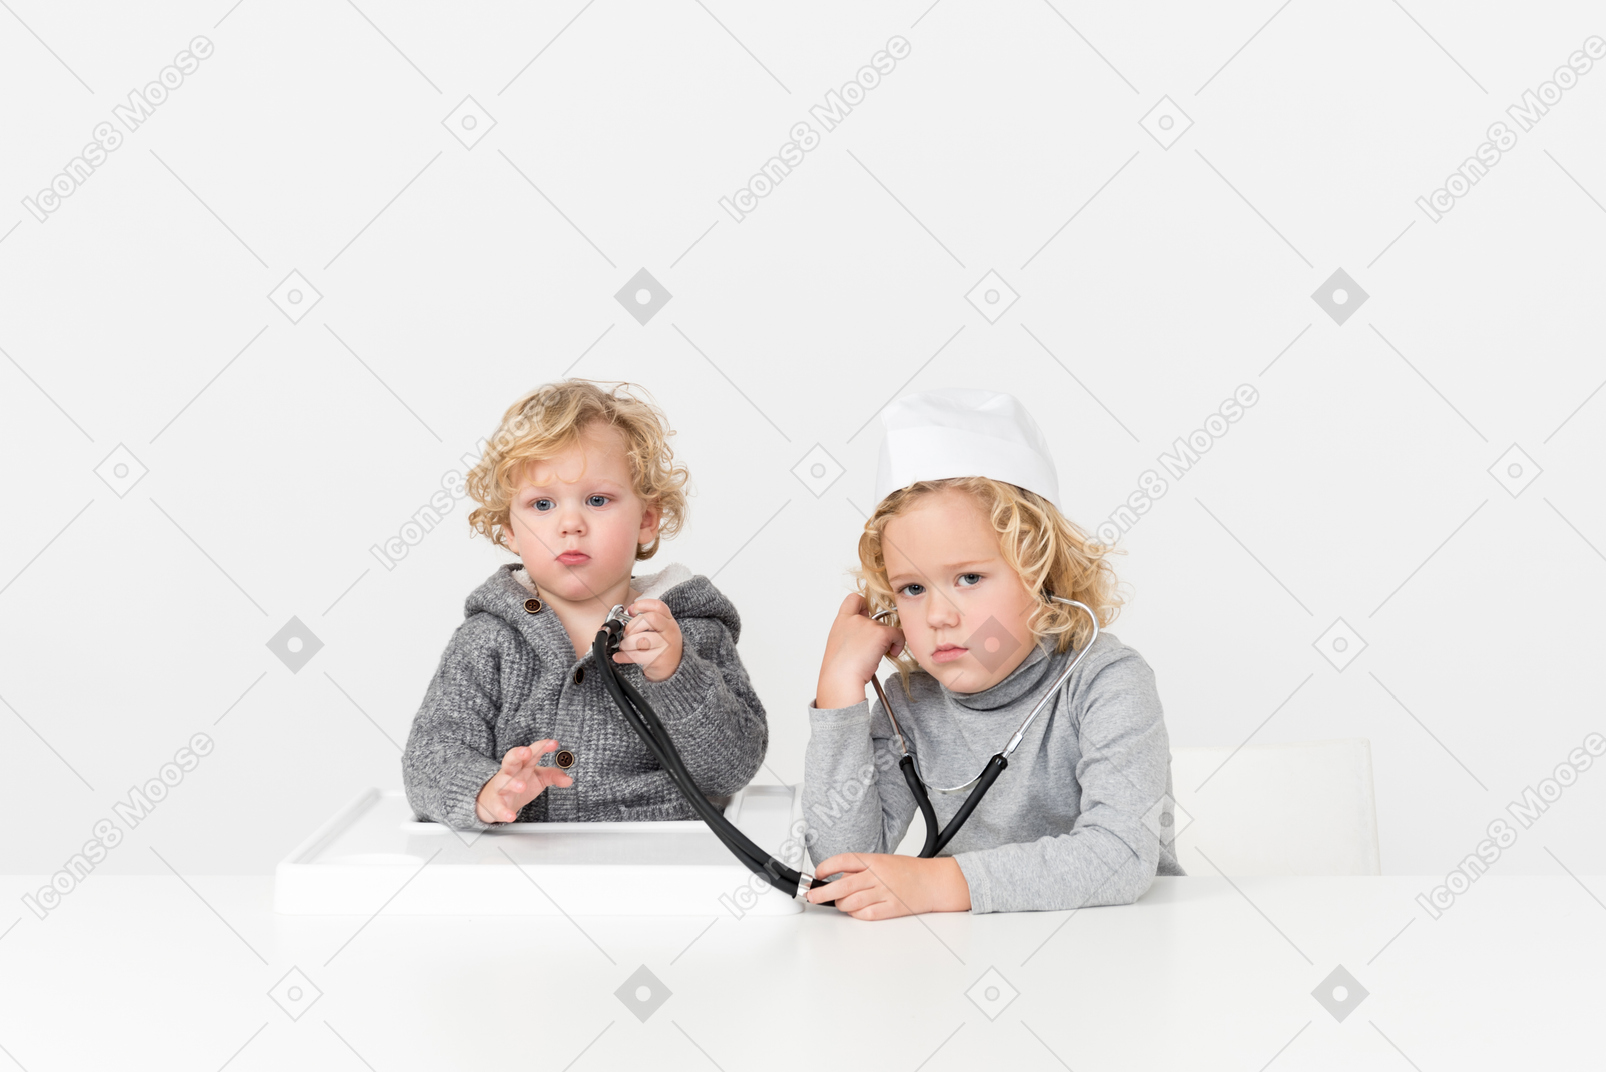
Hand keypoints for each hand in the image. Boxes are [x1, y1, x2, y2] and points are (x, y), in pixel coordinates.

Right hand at [475, 740, 573, 822]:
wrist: (493, 800)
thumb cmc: (518, 783)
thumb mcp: (538, 777)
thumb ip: (553, 775)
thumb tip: (568, 780)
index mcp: (522, 765)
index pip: (531, 752)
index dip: (541, 747)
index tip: (553, 743)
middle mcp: (510, 773)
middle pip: (510, 759)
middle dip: (517, 754)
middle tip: (526, 752)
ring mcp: (501, 787)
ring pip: (503, 782)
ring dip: (512, 783)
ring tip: (522, 786)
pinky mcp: (496, 804)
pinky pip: (498, 807)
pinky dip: (503, 812)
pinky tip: (510, 816)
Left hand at [613, 597, 682, 681]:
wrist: (674, 666)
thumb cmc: (662, 645)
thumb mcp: (659, 629)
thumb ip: (645, 618)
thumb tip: (630, 610)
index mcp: (668, 620)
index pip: (658, 606)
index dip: (643, 605)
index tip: (632, 610)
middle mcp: (670, 631)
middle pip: (651, 619)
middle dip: (632, 625)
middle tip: (626, 632)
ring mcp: (667, 645)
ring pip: (642, 639)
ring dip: (627, 643)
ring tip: (624, 645)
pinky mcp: (660, 660)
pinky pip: (638, 655)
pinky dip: (625, 656)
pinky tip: (620, 656)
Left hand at [804, 852, 970, 918]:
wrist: (935, 882)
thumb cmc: (910, 871)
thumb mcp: (884, 861)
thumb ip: (862, 868)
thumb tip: (839, 877)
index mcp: (875, 860)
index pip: (844, 861)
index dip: (826, 867)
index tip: (817, 873)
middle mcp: (878, 876)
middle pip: (842, 885)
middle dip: (823, 892)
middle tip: (812, 895)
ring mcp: (884, 894)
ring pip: (851, 902)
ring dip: (839, 905)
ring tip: (836, 904)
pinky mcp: (890, 909)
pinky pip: (865, 915)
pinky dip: (855, 914)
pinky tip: (854, 911)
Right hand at [814, 594, 904, 708]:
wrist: (841, 679)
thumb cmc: (839, 671)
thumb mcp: (840, 648)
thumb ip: (851, 637)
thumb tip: (866, 642)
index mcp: (841, 622)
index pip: (854, 599)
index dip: (864, 606)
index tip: (867, 618)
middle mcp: (854, 619)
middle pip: (876, 618)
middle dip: (879, 633)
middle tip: (874, 649)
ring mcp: (867, 624)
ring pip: (887, 629)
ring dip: (887, 642)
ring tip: (877, 657)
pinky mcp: (880, 633)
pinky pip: (898, 634)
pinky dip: (898, 644)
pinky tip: (892, 654)